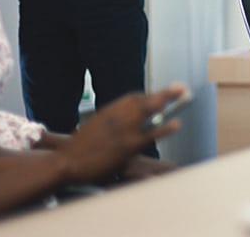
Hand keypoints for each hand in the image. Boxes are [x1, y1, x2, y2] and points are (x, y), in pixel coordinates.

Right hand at [58, 84, 184, 182]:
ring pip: (149, 110)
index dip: (148, 96)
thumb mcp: (92, 130)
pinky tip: (177, 123)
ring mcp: (123, 129)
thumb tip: (121, 124)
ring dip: (167, 101)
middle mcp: (117, 116)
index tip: (159, 95)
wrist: (67, 161)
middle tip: (179, 87)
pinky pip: (151, 134)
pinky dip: (165, 128)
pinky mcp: (128, 145)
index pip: (131, 98)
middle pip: (144, 100)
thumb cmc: (77, 150)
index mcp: (108, 111)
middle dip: (163, 93)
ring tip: (182, 94)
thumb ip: (107, 124)